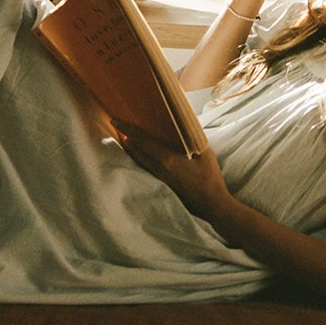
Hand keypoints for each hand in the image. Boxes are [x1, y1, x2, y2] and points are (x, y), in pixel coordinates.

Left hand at [112, 120, 231, 222]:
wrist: (211, 204)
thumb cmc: (209, 176)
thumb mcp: (204, 152)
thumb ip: (192, 138)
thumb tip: (183, 125)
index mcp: (166, 159)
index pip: (141, 140)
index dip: (127, 129)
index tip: (114, 119)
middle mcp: (158, 169)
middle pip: (135, 151)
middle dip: (124, 138)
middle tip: (117, 126)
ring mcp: (159, 179)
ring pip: (138, 161)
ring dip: (130, 150)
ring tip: (124, 139)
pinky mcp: (162, 186)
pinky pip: (145, 169)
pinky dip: (139, 160)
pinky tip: (140, 156)